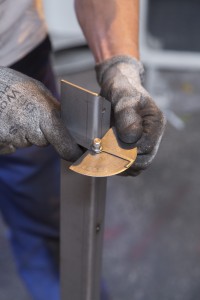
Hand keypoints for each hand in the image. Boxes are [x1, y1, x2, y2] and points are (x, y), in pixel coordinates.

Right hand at [0, 67, 81, 160]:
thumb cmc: (11, 84)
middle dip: (40, 133)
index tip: (77, 154)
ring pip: (25, 142)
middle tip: (29, 115)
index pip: (63, 140)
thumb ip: (53, 109)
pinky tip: (4, 121)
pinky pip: (10, 145)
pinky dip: (9, 137)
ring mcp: (11, 136)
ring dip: (23, 133)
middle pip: (42, 141)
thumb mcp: (37, 90)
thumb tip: (68, 123)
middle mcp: (27, 126)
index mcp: (42, 112)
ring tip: (13, 114)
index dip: (71, 149)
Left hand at [96, 56, 165, 175]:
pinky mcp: (133, 144)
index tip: (109, 148)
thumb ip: (127, 114)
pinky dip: (117, 163)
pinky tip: (106, 155)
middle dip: (123, 162)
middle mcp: (152, 135)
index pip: (146, 150)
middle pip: (143, 161)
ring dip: (119, 165)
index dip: (128, 153)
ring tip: (104, 156)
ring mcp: (143, 140)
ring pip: (135, 165)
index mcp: (155, 123)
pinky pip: (128, 162)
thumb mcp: (123, 95)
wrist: (117, 84)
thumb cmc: (121, 86)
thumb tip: (131, 138)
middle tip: (105, 155)